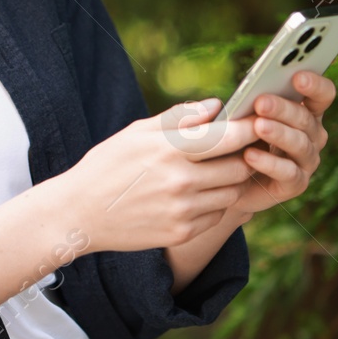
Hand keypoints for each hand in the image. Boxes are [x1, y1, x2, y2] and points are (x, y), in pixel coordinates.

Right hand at [60, 101, 265, 254]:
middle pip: (239, 167)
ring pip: (232, 193)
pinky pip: (216, 215)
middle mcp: (181, 181)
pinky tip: (194, 195)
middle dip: (243, 156)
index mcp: (170, 149)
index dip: (250, 129)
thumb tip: (217, 105)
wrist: (80, 213)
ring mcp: (183, 211)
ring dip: (230, 181)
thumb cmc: (108, 165)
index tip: (258, 122)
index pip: (229, 138)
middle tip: (236, 149)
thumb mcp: (137, 132)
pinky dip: (213, 204)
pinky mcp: (181, 233)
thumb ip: (180, 117)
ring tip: (212, 172)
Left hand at [226, 70, 334, 218]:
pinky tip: (249, 155)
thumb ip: (245, 102)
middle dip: (283, 108)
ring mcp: (306, 160)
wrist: (228, 180)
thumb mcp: (239, 116)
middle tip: (261, 102)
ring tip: (257, 126)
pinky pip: (288, 173)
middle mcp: (312, 135)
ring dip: (279, 133)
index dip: (315, 84)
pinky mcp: (295, 184)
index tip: (297, 76)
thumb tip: (238, 93)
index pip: (322, 94)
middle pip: (306, 118)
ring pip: (300, 144)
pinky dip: (269, 163)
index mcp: (306, 111)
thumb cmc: (237, 138)